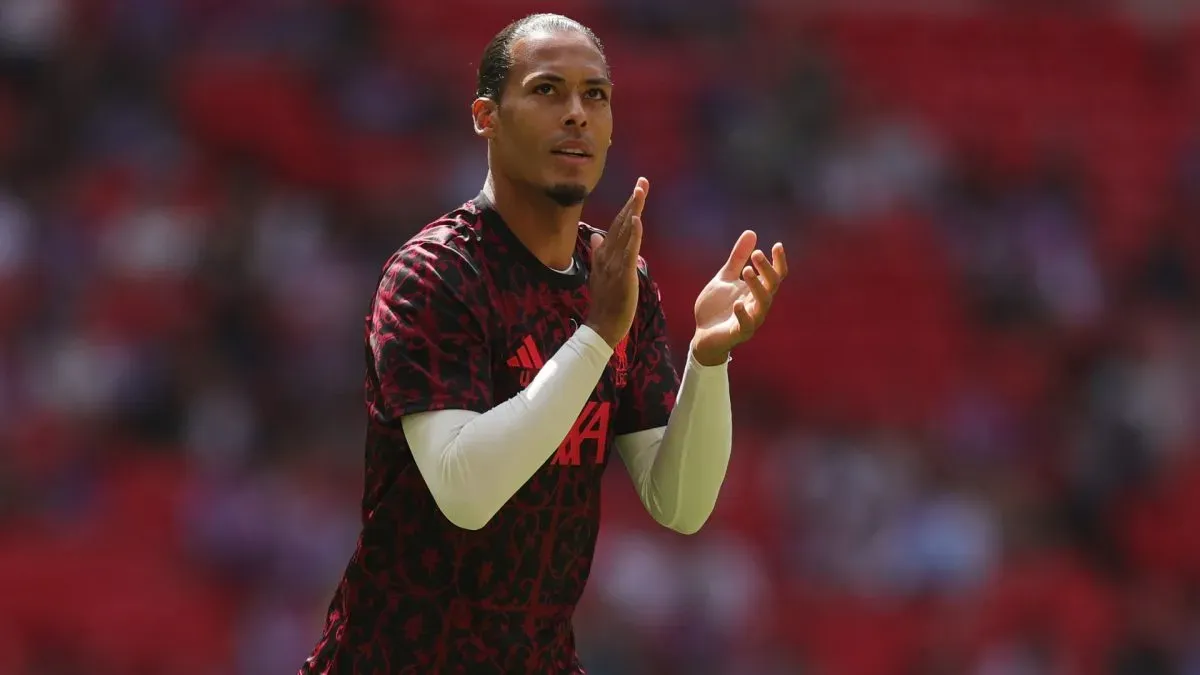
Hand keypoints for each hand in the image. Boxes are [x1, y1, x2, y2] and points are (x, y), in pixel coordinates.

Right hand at [585, 177, 648, 347]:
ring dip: (633, 211)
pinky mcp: (623, 274)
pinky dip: (633, 234)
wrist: (602, 324)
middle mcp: (607, 254)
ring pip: (625, 232)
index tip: (637, 189)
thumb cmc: (605, 301)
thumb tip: (596, 236)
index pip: (617, 225)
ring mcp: (614, 263)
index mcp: (604, 254)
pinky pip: (629, 251)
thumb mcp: (600, 273)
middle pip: (621, 223)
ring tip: (639, 192)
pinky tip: (637, 219)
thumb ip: (599, 253)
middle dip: (632, 202)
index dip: (627, 207)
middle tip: (642, 182)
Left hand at [691, 230, 787, 365]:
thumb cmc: (717, 307)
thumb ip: (737, 259)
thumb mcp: (725, 278)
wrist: (702, 335)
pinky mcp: (738, 333)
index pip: (775, 276)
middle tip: (757, 254)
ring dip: (757, 287)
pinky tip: (737, 304)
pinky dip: (743, 315)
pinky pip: (746, 325)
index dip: (778, 262)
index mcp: (756, 291)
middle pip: (772, 286)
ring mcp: (750, 319)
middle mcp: (757, 304)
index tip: (777, 245)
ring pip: (763, 304)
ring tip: (747, 270)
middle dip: (767, 270)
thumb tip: (751, 233)